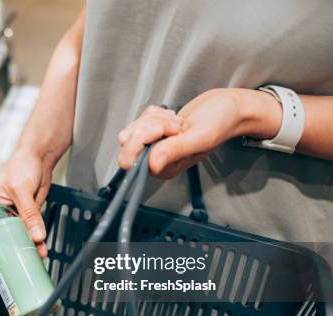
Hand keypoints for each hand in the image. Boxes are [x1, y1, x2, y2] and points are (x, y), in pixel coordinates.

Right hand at [0, 149, 51, 285]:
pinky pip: (24, 241)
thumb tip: (37, 237)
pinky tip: (40, 256)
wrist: (39, 159)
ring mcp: (7, 223)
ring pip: (4, 248)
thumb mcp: (21, 189)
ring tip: (14, 276)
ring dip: (9, 263)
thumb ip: (29, 212)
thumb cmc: (21, 166)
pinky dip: (32, 250)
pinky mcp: (22, 224)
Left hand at [117, 89, 281, 177]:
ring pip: (133, 127)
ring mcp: (155, 145)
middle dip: (150, 125)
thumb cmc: (221, 122)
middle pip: (127, 141)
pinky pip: (141, 118)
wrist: (229, 107)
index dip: (143, 139)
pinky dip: (156, 112)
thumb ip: (174, 150)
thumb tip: (151, 165)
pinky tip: (174, 116)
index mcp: (165, 169)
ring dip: (155, 117)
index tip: (164, 129)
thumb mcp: (199, 137)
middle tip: (175, 123)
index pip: (131, 160)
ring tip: (178, 120)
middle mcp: (157, 160)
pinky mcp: (155, 132)